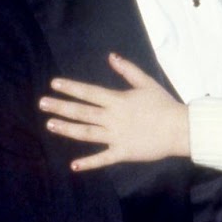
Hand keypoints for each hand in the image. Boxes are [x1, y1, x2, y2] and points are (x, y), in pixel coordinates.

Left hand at [39, 53, 189, 170]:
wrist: (180, 129)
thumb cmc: (164, 105)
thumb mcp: (146, 83)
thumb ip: (127, 70)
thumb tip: (111, 56)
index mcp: (118, 100)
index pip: (89, 92)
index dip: (71, 88)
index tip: (54, 84)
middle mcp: (113, 118)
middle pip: (82, 112)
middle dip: (61, 107)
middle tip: (42, 104)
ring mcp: (116, 136)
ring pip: (87, 133)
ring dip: (67, 129)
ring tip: (50, 124)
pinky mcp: (123, 152)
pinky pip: (103, 158)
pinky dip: (88, 163)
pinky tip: (73, 166)